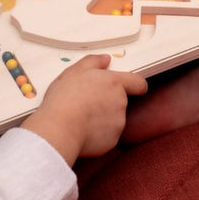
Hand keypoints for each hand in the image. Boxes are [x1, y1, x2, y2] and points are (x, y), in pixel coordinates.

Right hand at [22, 55, 147, 164]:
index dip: (136, 85)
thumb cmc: (65, 99)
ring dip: (102, 118)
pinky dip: (98, 133)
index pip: (138, 83)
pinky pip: (107, 135)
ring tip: (81, 117)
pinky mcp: (112, 140)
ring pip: (113, 119)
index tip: (133, 87)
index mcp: (114, 83)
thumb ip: (93, 61)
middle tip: (87, 102)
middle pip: (121, 101)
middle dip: (108, 101)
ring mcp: (118, 122)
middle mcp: (121, 102)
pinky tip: (82, 130)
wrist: (60, 129)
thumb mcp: (74, 71)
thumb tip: (105, 59)